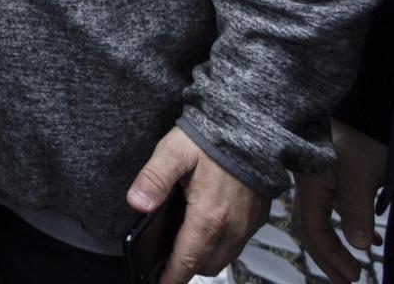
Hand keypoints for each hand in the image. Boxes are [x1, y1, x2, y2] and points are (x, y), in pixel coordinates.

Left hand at [127, 127, 269, 283]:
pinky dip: (220, 245)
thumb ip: (153, 179)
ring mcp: (247, 224)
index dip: (171, 278)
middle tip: (166, 261)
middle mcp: (232, 227)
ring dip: (204, 257)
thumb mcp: (173, 152)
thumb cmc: (212, 137)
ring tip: (184, 246)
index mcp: (209, 216)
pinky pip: (237, 244)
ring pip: (223, 257)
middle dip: (186, 267)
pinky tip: (206, 228)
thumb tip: (136, 204)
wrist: (253, 126)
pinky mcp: (257, 217)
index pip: (186, 261)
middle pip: (206, 265)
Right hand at [290, 120, 385, 283]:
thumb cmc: (363, 136)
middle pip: (310, 228)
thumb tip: (358, 245)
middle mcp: (309, 183)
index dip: (331, 255)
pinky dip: (348, 228)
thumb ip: (356, 209)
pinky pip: (334, 209)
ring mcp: (320, 179)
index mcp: (310, 182)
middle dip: (327, 257)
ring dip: (336, 246)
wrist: (370, 106)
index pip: (312, 228)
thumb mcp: (362, 174)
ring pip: (321, 220)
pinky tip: (369, 239)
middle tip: (347, 281)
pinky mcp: (333, 176)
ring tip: (354, 268)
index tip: (353, 276)